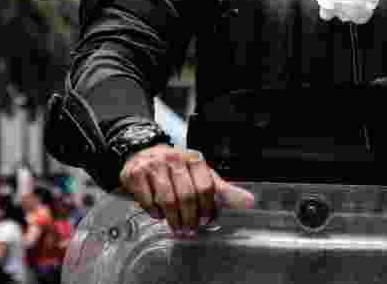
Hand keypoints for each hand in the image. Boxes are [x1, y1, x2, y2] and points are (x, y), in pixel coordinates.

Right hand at [119, 145, 254, 234]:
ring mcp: (154, 165)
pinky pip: (147, 200)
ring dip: (173, 219)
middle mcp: (175, 158)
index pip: (207, 186)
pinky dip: (154, 212)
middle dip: (190, 218)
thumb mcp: (201, 176)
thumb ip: (224, 191)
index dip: (208, 208)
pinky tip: (158, 214)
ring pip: (168, 199)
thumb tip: (250, 203)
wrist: (143, 154)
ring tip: (177, 228)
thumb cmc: (177, 170)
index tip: (207, 221)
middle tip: (190, 231)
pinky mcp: (136, 174)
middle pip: (188, 195)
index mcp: (195, 159)